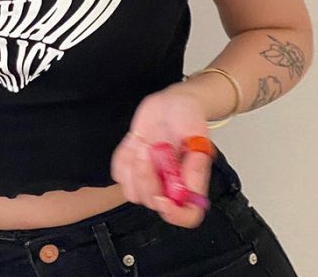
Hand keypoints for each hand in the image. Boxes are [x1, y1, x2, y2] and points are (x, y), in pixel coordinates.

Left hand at [110, 87, 213, 227]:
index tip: (163, 198)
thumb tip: (189, 191)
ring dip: (133, 170)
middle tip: (149, 150)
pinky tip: (134, 143)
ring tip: (143, 145)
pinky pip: (119, 174)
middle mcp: (170, 184)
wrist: (173, 102)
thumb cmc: (189, 117)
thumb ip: (195, 163)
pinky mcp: (132, 166)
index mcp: (191, 181)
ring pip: (133, 193)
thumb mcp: (197, 133)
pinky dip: (122, 160)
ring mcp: (150, 177)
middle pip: (154, 202)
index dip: (175, 214)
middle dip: (147, 179)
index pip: (187, 215)